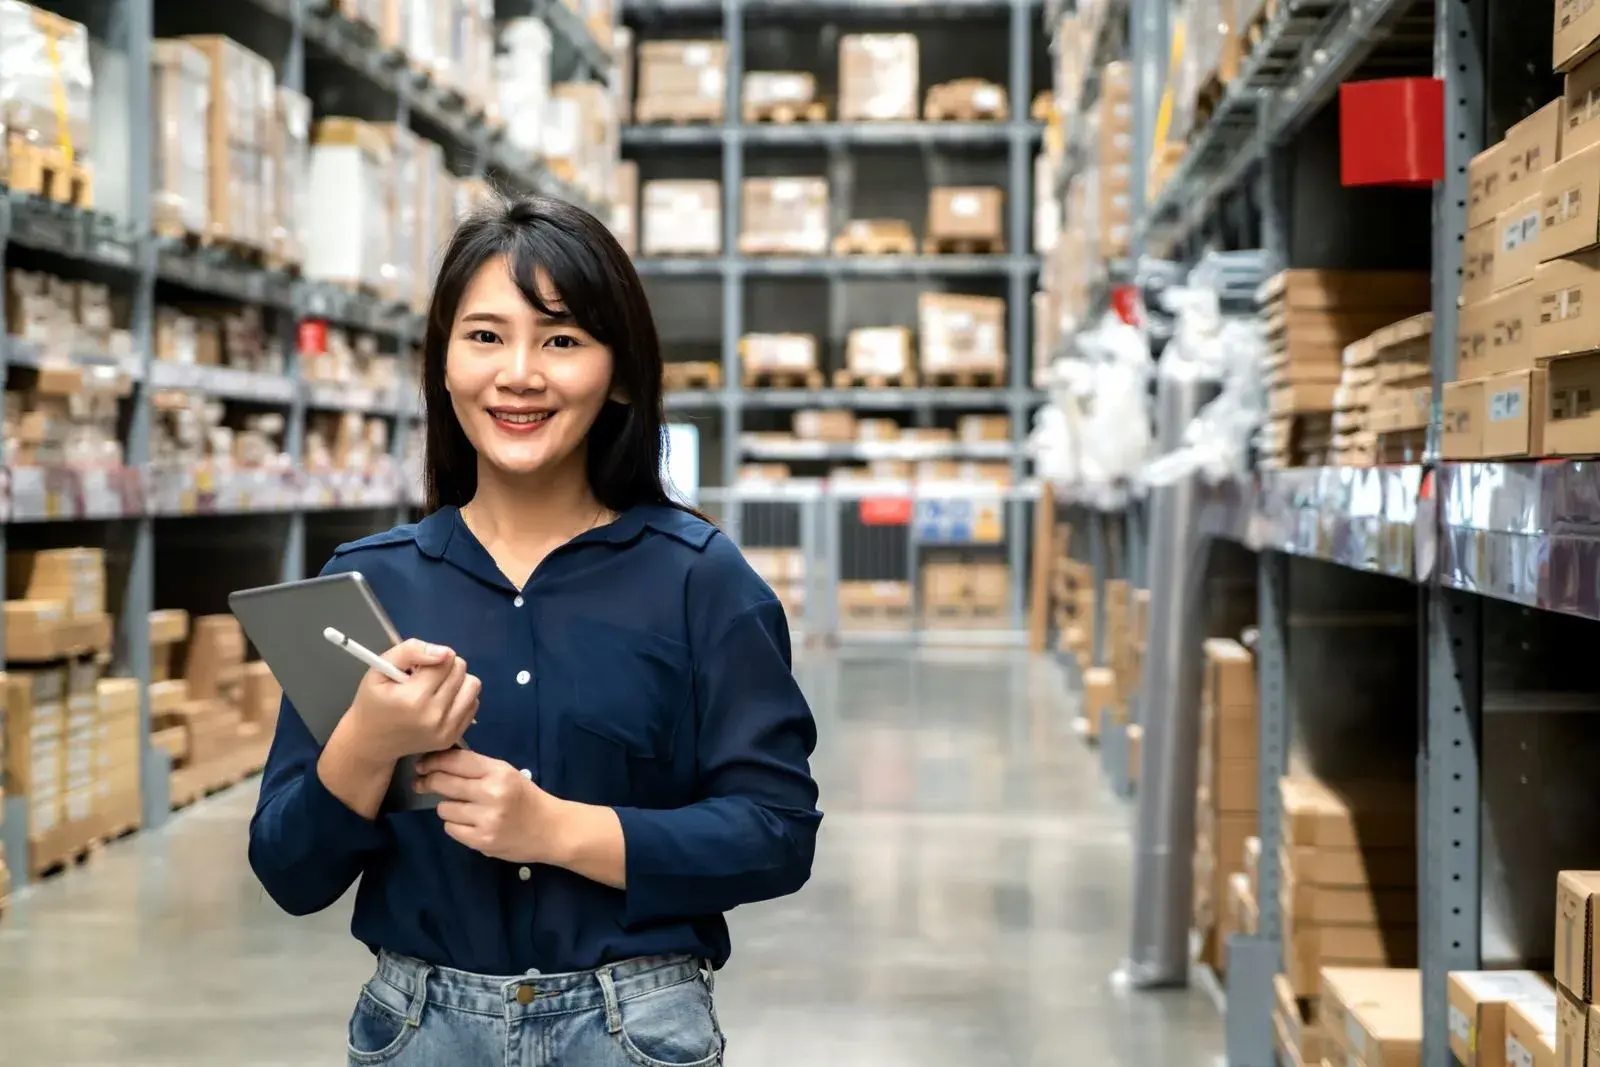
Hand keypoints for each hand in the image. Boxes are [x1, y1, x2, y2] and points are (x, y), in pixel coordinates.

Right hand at [344, 639, 480, 764]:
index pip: (445, 660)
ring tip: (436, 687)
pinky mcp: (453, 737)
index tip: (417, 668)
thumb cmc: (373, 701)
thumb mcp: (380, 669)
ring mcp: (446, 729)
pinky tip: (441, 702)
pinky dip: (460, 697)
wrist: (372, 741)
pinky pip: (473, 704)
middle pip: (460, 671)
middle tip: (425, 677)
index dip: (432, 657)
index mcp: (414, 698)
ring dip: (458, 680)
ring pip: (473, 686)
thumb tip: (445, 653)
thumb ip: (410, 651)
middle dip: (444, 666)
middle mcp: (435, 715)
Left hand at [414, 749, 566, 863]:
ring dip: (448, 808)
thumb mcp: (507, 774)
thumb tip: (437, 764)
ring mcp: (486, 819)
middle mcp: (491, 793)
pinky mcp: (482, 841)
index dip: (433, 761)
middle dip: (428, 782)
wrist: (551, 830)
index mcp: (498, 772)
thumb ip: (477, 768)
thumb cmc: (525, 798)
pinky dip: (456, 826)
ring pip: (444, 809)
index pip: (455, 761)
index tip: (421, 764)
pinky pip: (451, 829)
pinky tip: (470, 824)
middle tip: (422, 783)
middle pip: (444, 783)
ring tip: (464, 809)